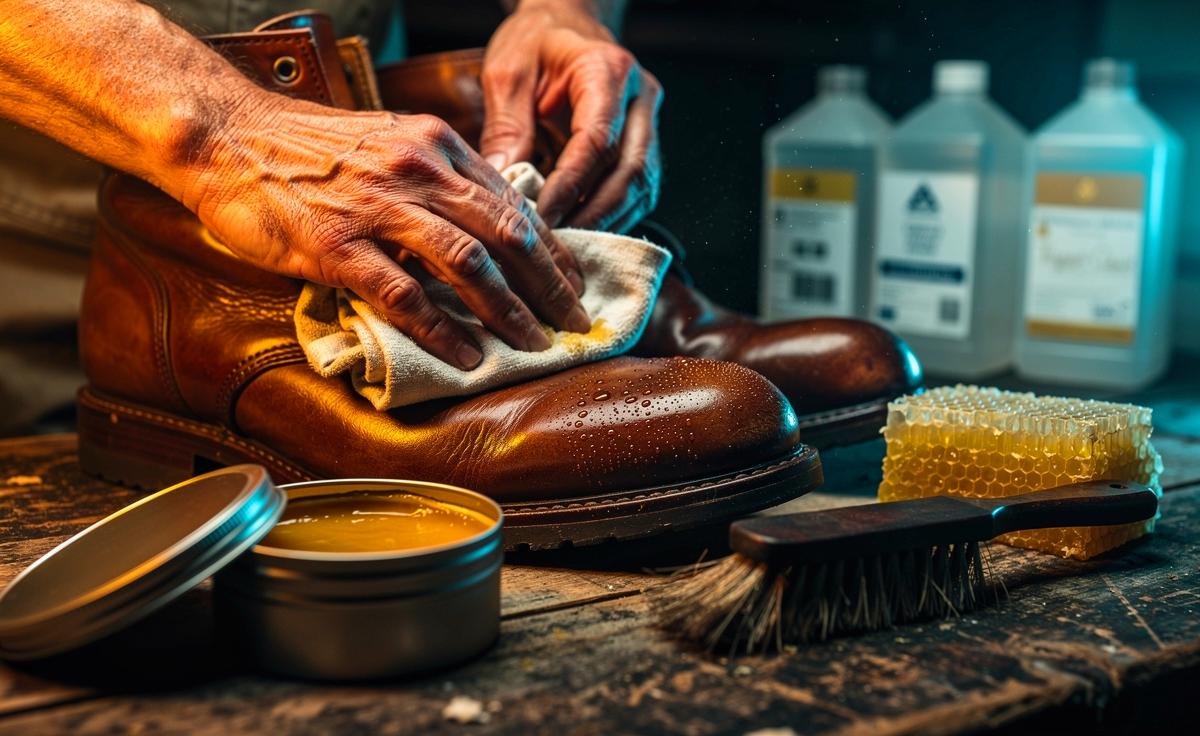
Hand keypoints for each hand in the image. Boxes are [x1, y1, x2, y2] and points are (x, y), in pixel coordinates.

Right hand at [181, 96, 589, 370]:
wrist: (226, 136)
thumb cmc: (307, 147)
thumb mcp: (388, 141)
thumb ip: (437, 176)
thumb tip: (485, 220)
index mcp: (436, 145)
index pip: (513, 202)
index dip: (551, 248)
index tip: (572, 281)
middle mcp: (418, 171)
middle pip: (506, 234)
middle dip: (549, 284)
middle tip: (574, 321)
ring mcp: (378, 208)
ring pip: (467, 265)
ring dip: (509, 311)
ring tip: (534, 344)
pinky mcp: (337, 246)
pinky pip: (404, 295)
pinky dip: (442, 330)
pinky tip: (466, 355)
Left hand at [480, 0, 661, 232]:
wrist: (564, 25)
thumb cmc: (534, 44)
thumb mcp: (508, 73)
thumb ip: (507, 125)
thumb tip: (505, 183)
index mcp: (608, 71)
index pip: (598, 140)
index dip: (572, 185)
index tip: (544, 217)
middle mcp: (640, 98)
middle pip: (631, 171)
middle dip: (596, 214)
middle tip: (560, 245)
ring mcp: (650, 123)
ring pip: (642, 186)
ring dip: (608, 222)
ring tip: (570, 246)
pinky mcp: (646, 144)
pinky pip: (639, 189)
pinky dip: (614, 216)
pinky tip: (584, 232)